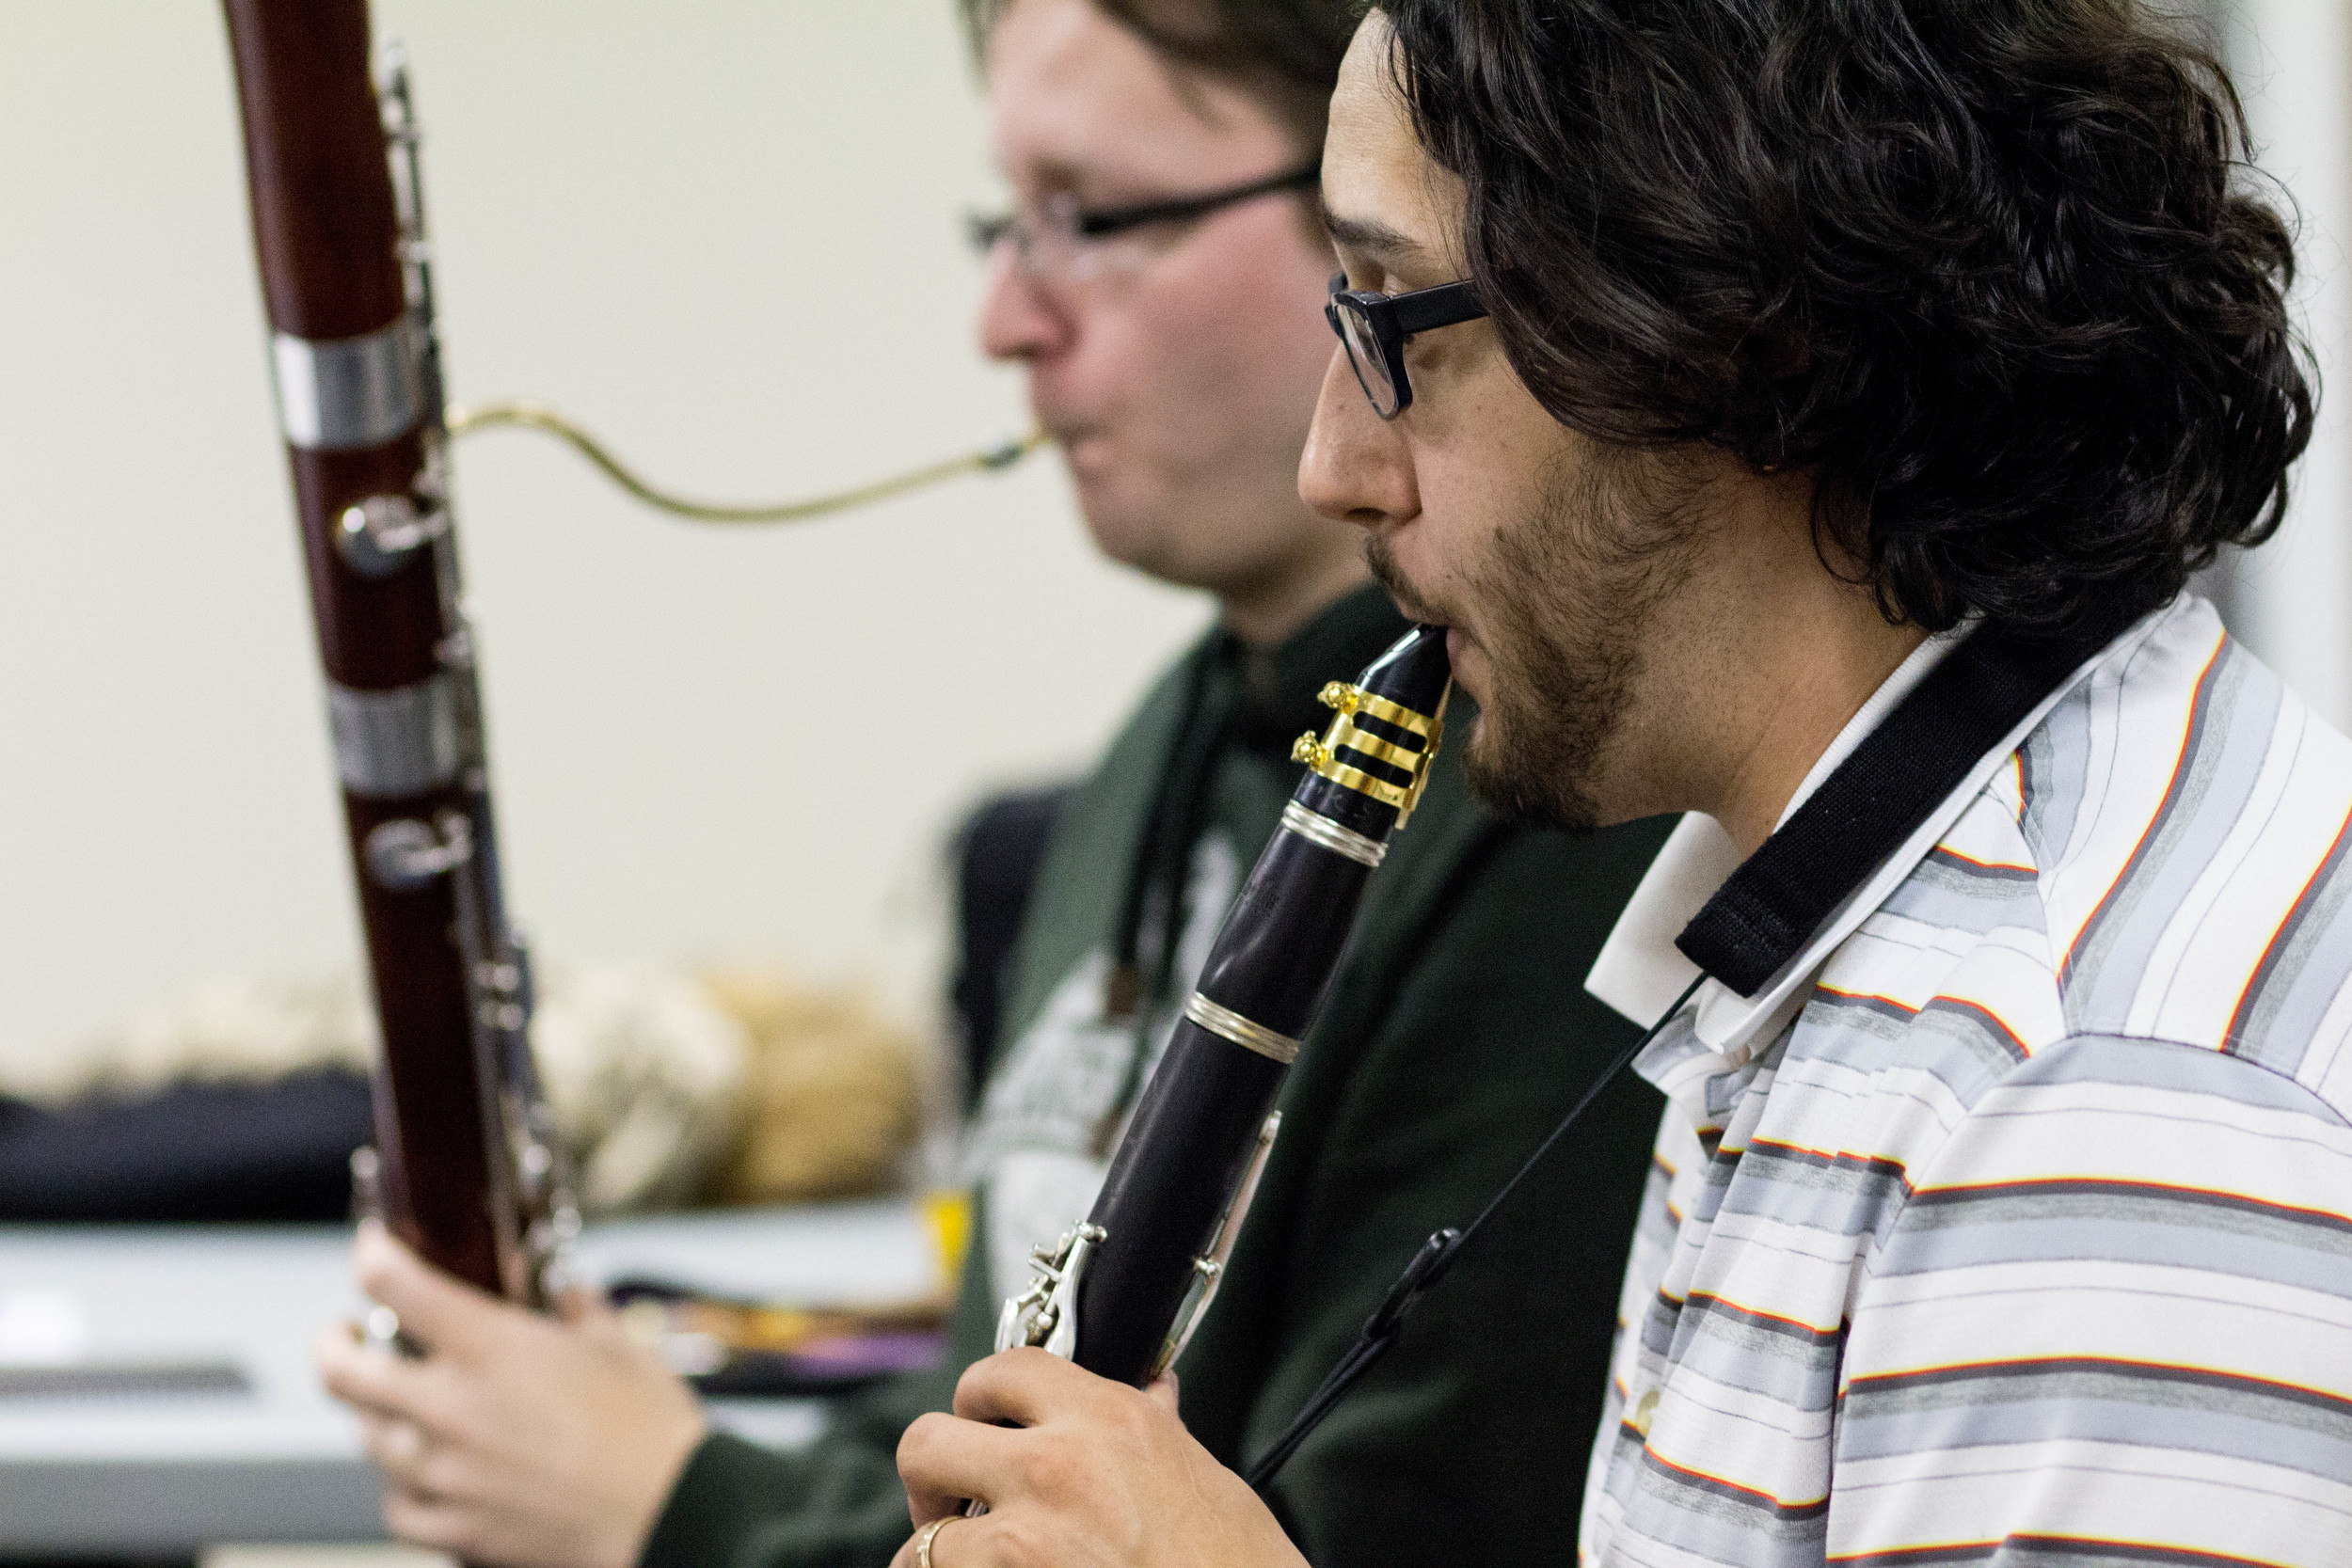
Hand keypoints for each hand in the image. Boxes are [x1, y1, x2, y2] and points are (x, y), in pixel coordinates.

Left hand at [314, 1221, 706, 1567]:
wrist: (671, 1513)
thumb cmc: (651, 1430)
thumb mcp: (619, 1345)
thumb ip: (576, 1310)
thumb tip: (562, 1292)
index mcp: (490, 1348)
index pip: (395, 1285)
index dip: (370, 1256)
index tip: (370, 1250)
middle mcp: (451, 1408)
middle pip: (342, 1371)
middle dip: (331, 1344)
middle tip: (339, 1335)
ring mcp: (446, 1474)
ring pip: (367, 1439)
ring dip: (373, 1414)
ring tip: (392, 1405)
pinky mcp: (455, 1530)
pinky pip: (398, 1505)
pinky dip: (402, 1486)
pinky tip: (423, 1476)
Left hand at [890, 1349, 1304, 1567]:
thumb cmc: (1237, 1562)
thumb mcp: (1198, 1474)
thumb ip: (1153, 1429)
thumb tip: (1152, 1393)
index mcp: (1108, 1419)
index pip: (1001, 1369)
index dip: (981, 1400)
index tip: (984, 1428)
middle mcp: (1056, 1467)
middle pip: (925, 1443)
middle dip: (932, 1480)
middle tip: (954, 1510)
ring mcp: (1026, 1542)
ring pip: (920, 1544)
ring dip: (937, 1561)